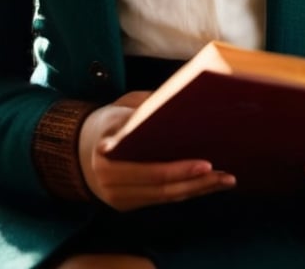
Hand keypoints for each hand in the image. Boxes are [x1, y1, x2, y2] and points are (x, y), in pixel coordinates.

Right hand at [78, 92, 235, 210]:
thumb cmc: (107, 121)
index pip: (150, 170)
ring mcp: (119, 198)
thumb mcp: (120, 108)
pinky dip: (187, 192)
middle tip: (225, 174)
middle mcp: (111, 184)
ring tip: (226, 180)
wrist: (79, 147)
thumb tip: (174, 99)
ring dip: (198, 190)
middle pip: (162, 188)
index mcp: (107, 158)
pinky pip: (162, 199)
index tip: (206, 163)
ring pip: (165, 197)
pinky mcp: (128, 204)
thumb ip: (143, 108)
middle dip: (197, 183)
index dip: (179, 169)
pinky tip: (208, 184)